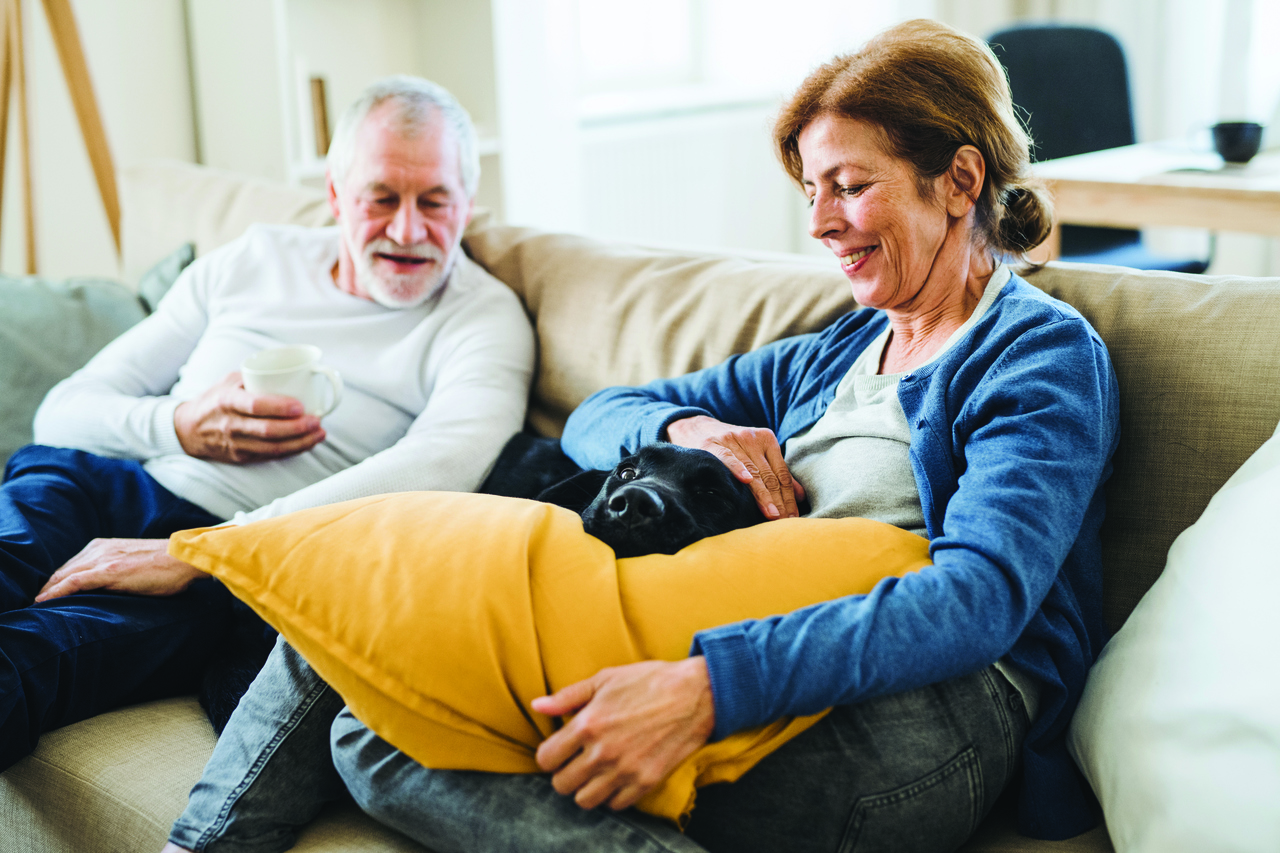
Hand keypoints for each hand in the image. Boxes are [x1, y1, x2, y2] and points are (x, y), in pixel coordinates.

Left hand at [35, 538, 208, 601]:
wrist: (185, 558)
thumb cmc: (168, 564)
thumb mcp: (135, 561)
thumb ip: (118, 567)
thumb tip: (111, 585)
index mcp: (106, 545)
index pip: (73, 565)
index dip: (58, 580)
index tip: (49, 594)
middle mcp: (100, 548)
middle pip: (63, 570)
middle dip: (49, 586)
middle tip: (39, 602)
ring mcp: (104, 559)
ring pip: (64, 575)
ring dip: (48, 590)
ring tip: (38, 604)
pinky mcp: (110, 571)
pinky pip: (74, 582)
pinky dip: (56, 591)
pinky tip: (44, 601)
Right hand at [174, 371, 324, 462]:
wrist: (189, 429)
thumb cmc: (215, 400)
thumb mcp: (229, 381)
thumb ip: (256, 376)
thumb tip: (292, 371)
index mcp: (227, 400)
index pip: (255, 405)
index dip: (280, 407)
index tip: (301, 406)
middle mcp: (231, 424)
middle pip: (269, 430)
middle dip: (298, 428)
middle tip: (317, 420)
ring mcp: (236, 444)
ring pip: (273, 448)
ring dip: (301, 442)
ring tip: (320, 434)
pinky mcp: (242, 457)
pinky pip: (271, 456)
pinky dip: (292, 451)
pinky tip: (307, 443)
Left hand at [530, 657, 715, 810]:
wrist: (696, 695)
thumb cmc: (649, 681)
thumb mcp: (605, 679)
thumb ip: (568, 697)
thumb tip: (536, 705)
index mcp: (588, 725)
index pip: (546, 759)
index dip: (549, 755)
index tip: (560, 750)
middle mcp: (602, 753)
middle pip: (562, 785)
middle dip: (564, 774)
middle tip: (576, 762)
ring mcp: (625, 771)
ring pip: (585, 801)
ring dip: (585, 788)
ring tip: (594, 773)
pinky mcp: (646, 782)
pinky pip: (616, 805)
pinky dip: (612, 795)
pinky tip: (616, 777)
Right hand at [666, 415, 805, 518]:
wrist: (694, 427)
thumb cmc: (729, 446)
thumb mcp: (755, 453)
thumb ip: (777, 472)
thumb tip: (801, 496)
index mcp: (767, 439)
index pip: (782, 473)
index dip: (789, 497)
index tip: (794, 517)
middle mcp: (752, 438)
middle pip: (770, 475)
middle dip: (779, 501)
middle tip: (786, 522)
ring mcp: (733, 440)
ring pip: (753, 472)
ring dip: (763, 495)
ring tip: (772, 514)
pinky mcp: (713, 444)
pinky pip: (728, 458)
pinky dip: (737, 469)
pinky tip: (746, 481)